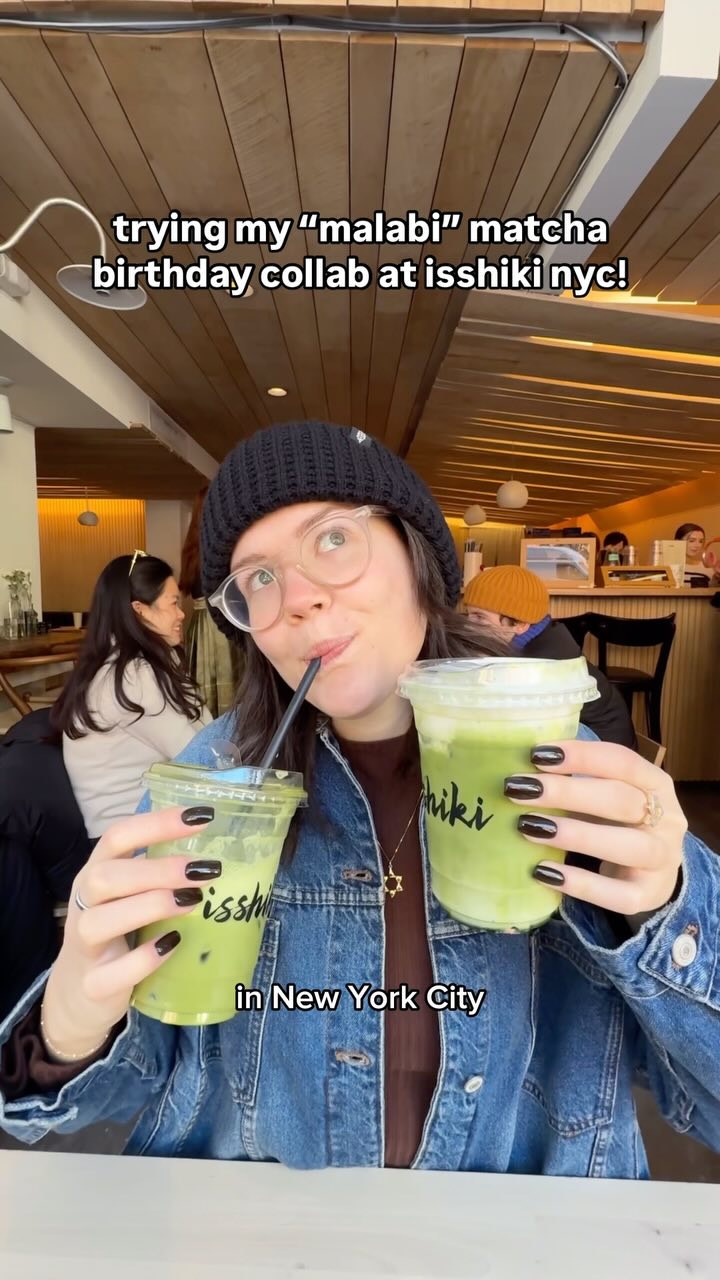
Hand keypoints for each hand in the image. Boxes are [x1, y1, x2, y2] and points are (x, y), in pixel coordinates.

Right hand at [41, 805, 219, 1059]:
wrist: (79, 992)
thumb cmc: (116, 932)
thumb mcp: (128, 896)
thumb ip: (157, 873)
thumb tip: (212, 847)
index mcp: (95, 873)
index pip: (118, 837)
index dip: (158, 824)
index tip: (202, 817)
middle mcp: (84, 904)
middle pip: (105, 877)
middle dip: (157, 870)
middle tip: (203, 870)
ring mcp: (84, 946)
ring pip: (100, 921)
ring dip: (150, 907)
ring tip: (192, 902)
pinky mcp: (93, 985)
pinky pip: (111, 973)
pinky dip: (143, 959)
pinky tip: (172, 945)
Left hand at [505, 740, 687, 918]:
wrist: (650, 873)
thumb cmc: (618, 822)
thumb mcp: (607, 793)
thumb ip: (578, 777)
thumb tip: (524, 763)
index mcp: (657, 784)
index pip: (622, 761)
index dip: (580, 756)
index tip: (535, 754)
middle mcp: (668, 820)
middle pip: (621, 800)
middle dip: (566, 792)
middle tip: (518, 789)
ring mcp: (663, 860)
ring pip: (627, 846)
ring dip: (574, 834)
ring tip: (526, 826)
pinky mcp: (649, 896)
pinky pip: (616, 895)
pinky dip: (579, 883)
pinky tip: (542, 871)